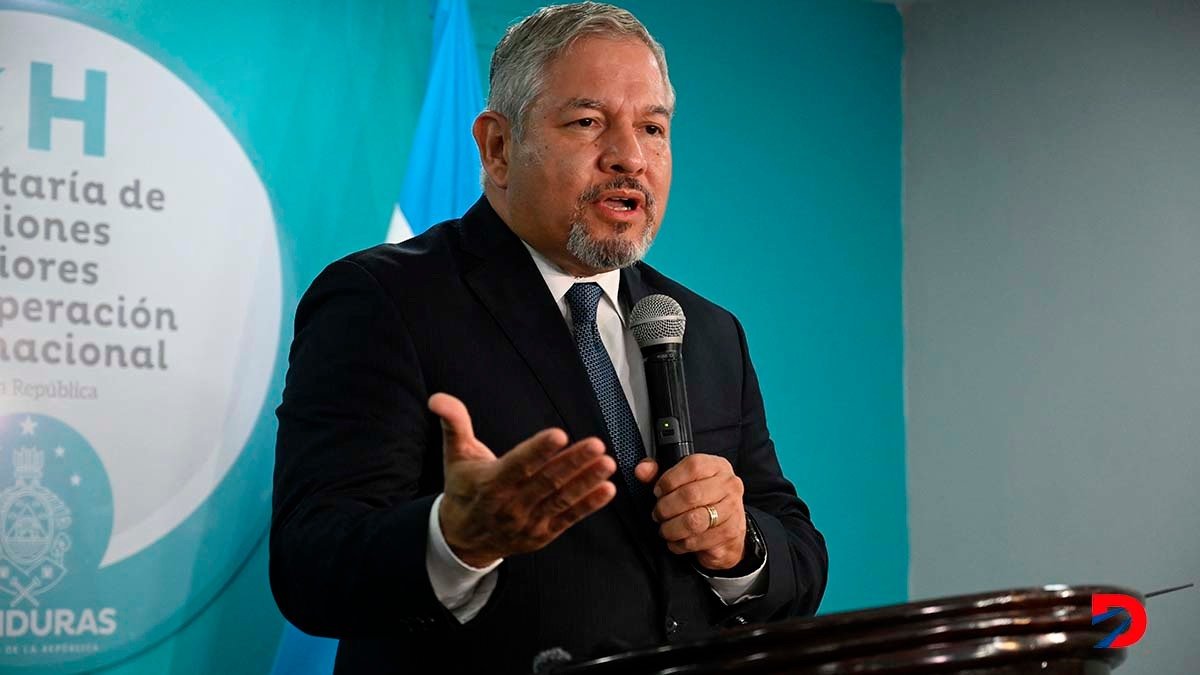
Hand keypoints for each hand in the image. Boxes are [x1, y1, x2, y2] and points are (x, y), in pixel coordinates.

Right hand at [429, 393, 616, 567]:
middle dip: (572, 463)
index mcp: (489, 484)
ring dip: (586, 482)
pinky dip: (588, 505)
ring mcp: (527, 523)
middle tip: (596, 445)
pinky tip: (607, 489)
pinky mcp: (542, 535)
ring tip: (607, 464)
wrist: (462, 539)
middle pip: (545, 482)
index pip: (517, 465)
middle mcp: (509, 506)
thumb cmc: (463, 489)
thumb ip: (453, 423)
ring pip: (560, 499)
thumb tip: (437, 398)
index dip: (538, 451)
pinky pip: (568, 518)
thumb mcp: (455, 455)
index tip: (559, 434)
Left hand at [635, 454, 746, 570]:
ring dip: (672, 528)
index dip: (669, 480)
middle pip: (691, 495)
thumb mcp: (681, 482)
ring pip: (694, 521)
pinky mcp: (730, 532)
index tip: (658, 491)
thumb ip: (658, 474)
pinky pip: (698, 540)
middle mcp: (729, 485)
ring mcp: (732, 509)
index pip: (692, 466)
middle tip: (658, 514)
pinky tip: (677, 541)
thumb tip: (642, 470)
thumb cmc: (702, 501)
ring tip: (665, 529)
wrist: (728, 530)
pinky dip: (681, 543)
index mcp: (716, 466)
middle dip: (666, 508)